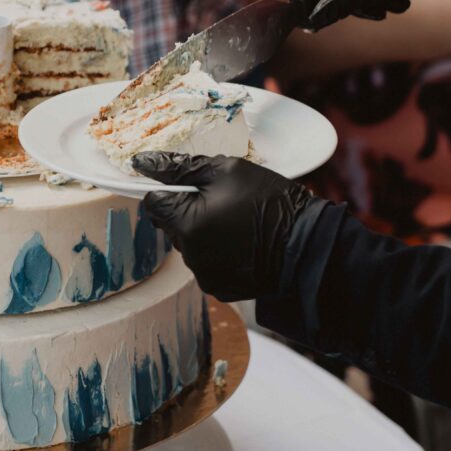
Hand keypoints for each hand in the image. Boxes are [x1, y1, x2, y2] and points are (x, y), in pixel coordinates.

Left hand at [133, 153, 311, 301]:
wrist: (308, 244)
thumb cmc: (270, 202)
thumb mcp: (227, 170)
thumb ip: (180, 167)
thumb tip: (143, 163)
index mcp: (187, 224)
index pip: (153, 203)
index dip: (168, 190)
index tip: (189, 185)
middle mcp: (190, 255)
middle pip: (171, 225)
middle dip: (188, 211)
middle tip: (222, 200)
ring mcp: (205, 275)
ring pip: (189, 245)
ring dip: (203, 232)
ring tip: (237, 222)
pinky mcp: (220, 287)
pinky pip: (207, 263)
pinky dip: (218, 252)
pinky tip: (242, 242)